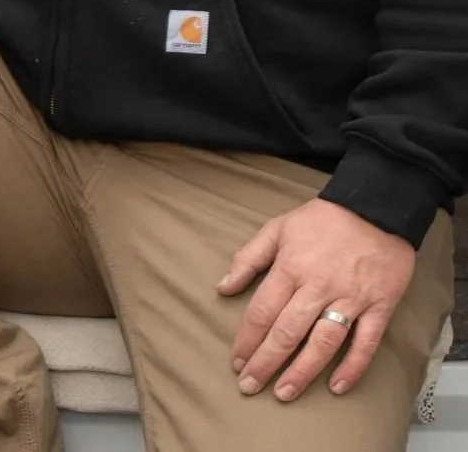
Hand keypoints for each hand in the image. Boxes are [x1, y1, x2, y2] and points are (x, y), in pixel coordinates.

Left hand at [221, 197, 415, 401]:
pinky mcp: (378, 307)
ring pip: (323, 343)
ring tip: (284, 393)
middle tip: (250, 387)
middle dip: (266, 362)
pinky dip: (352, 367)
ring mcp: (350, 299)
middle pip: (287, 333)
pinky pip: (365, 343)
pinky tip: (338, 387)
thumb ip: (248, 258)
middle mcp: (317, 287)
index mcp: (290, 268)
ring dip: (302, 372)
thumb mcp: (277, 229)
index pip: (262, 311)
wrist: (374, 209)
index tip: (236, 361)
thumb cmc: (321, 220)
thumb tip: (223, 286)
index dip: (247, 340)